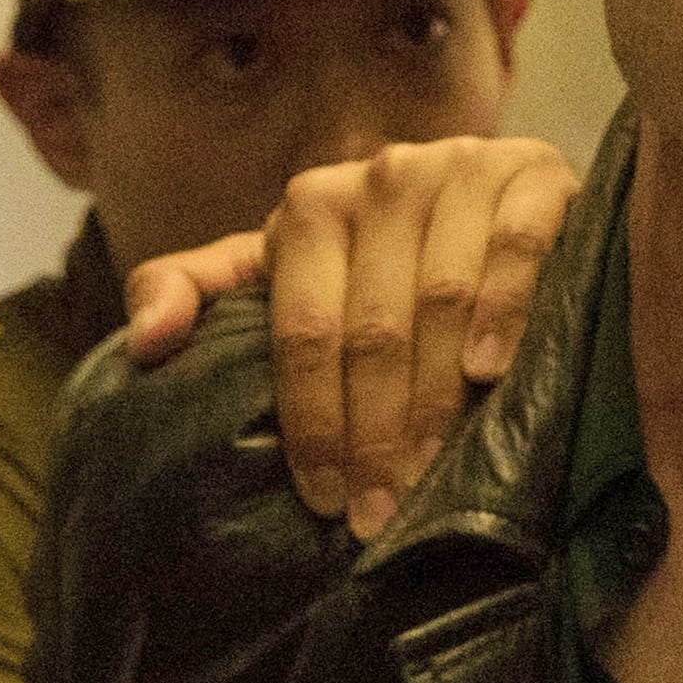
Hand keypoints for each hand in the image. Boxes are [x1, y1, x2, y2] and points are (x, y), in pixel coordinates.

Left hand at [121, 136, 577, 539]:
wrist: (504, 201)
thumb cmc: (387, 259)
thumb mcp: (289, 270)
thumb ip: (203, 290)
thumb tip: (145, 342)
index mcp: (313, 205)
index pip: (304, 329)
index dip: (314, 420)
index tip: (325, 500)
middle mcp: (384, 176)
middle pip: (374, 327)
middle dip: (375, 433)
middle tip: (380, 513)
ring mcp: (463, 169)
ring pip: (441, 299)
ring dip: (435, 398)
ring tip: (434, 474)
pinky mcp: (538, 174)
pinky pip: (517, 249)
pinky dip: (504, 312)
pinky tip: (490, 373)